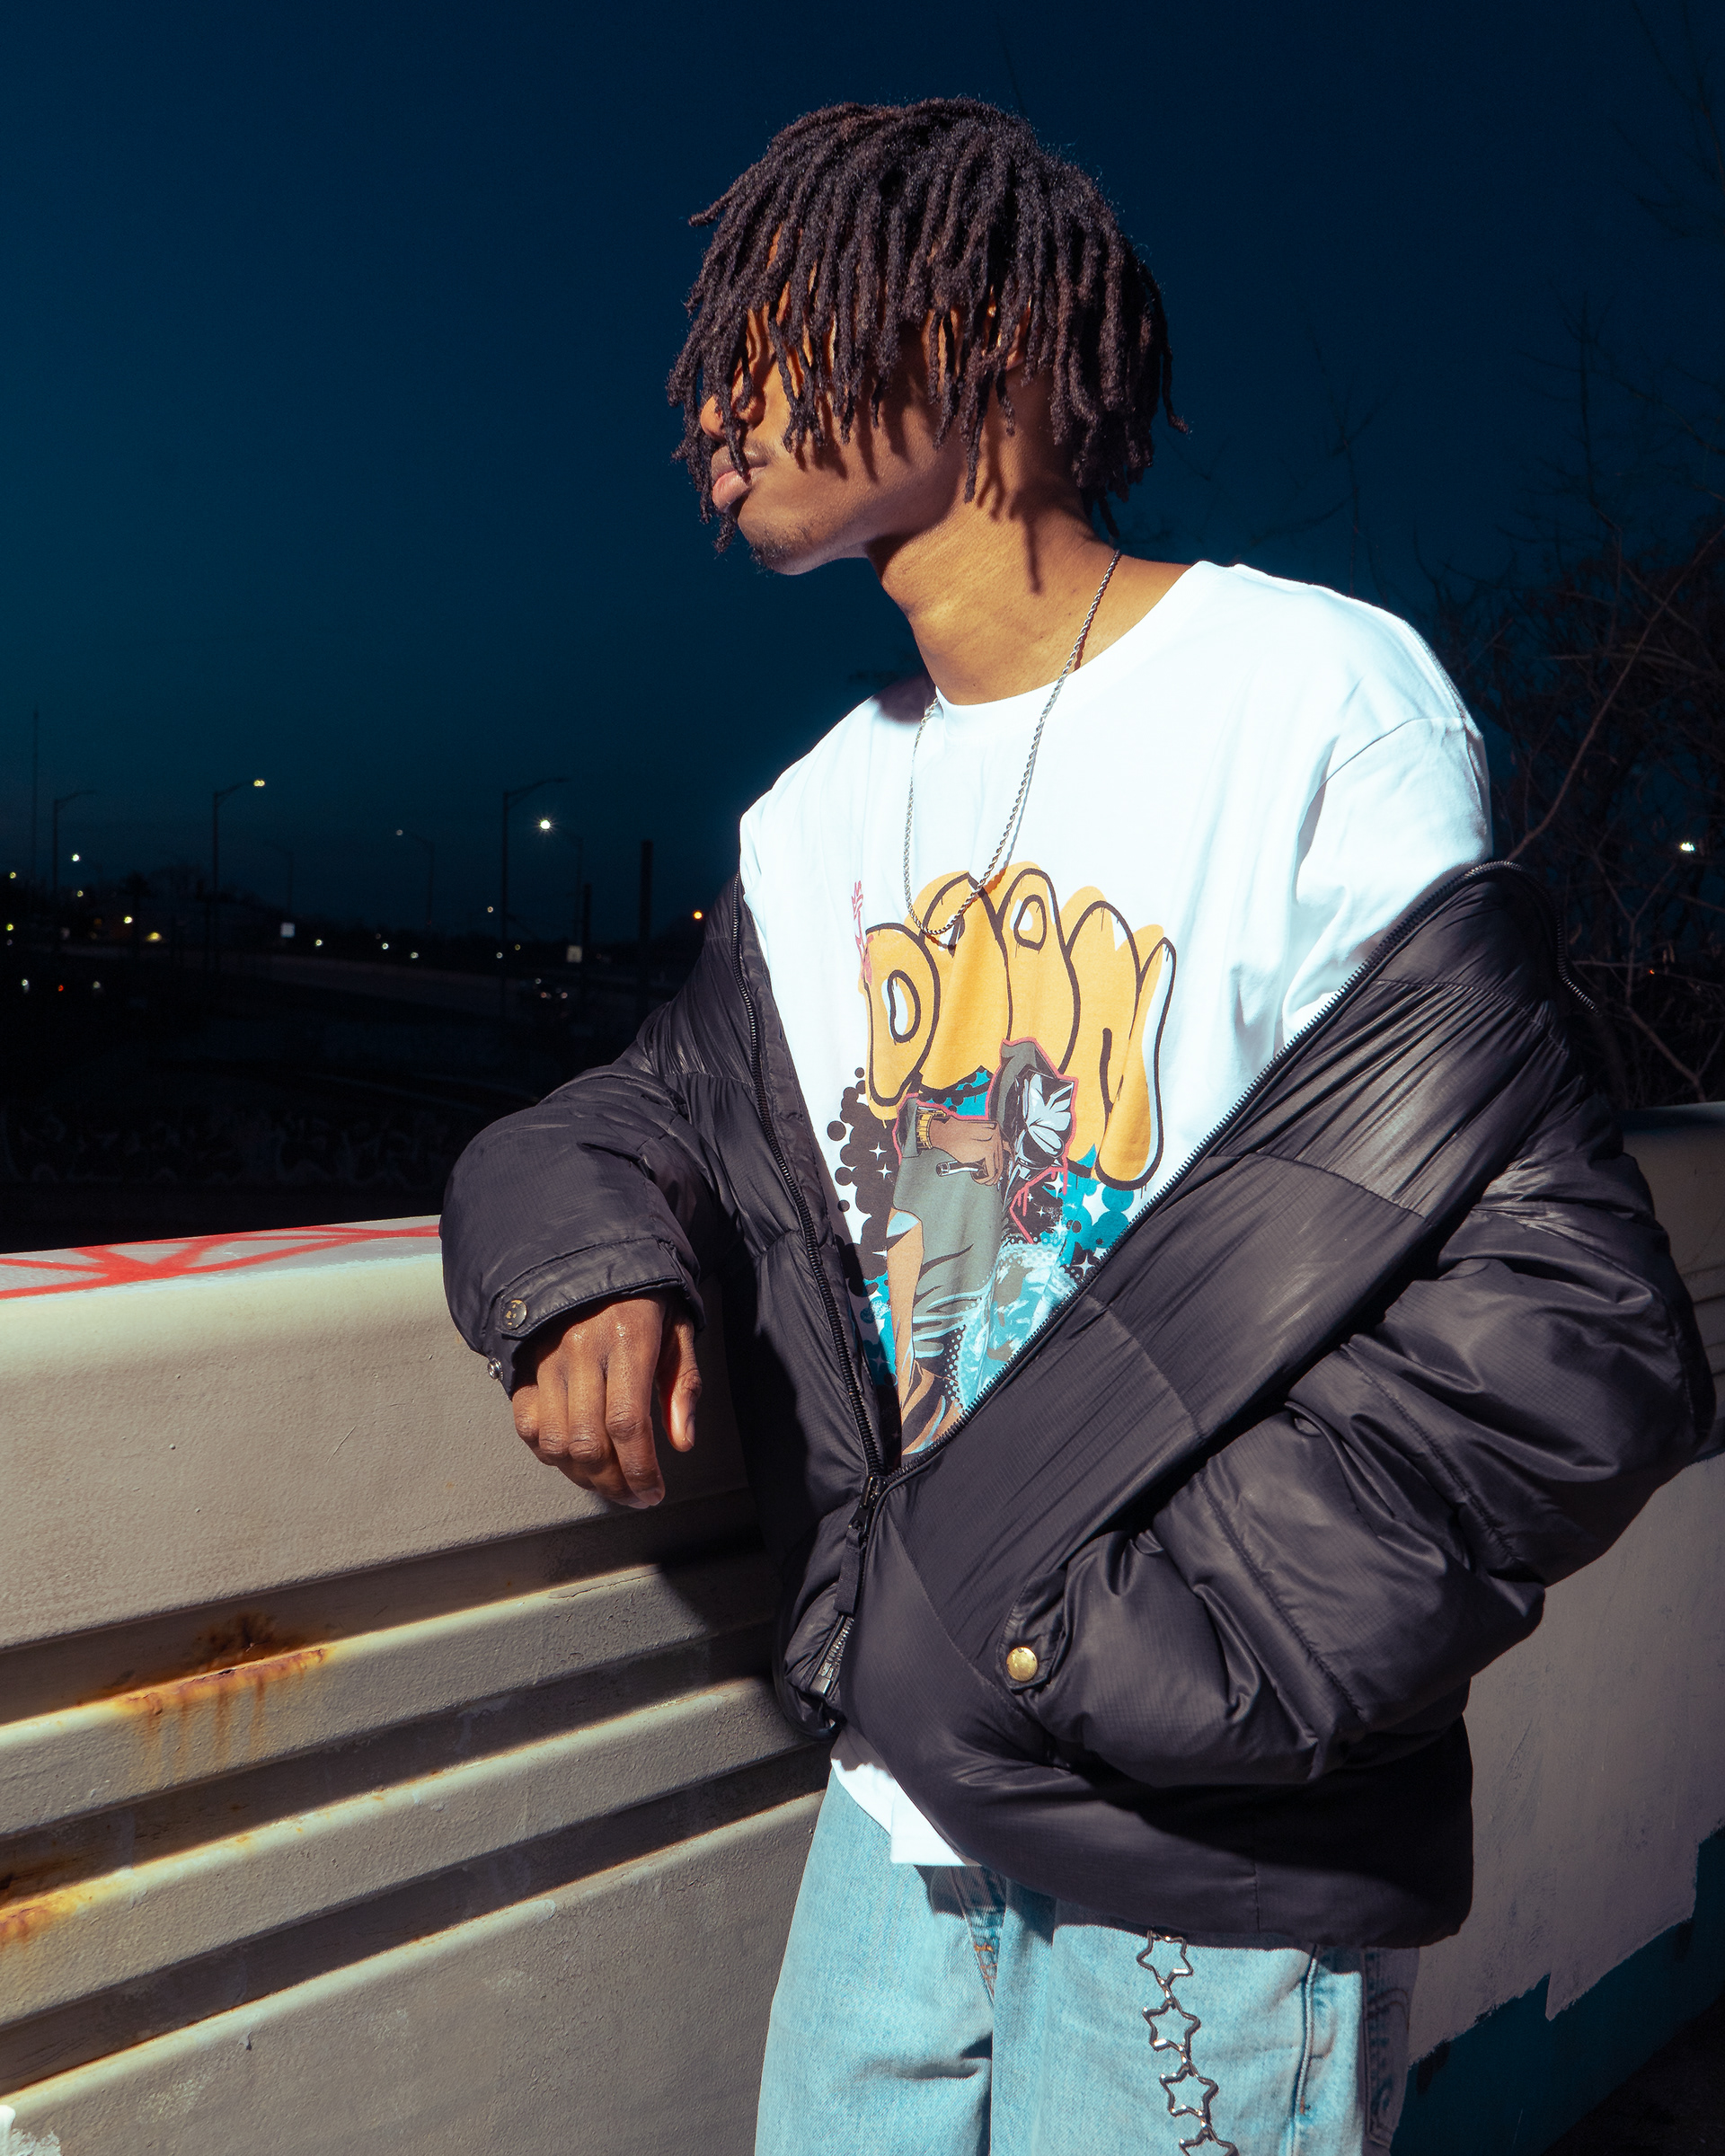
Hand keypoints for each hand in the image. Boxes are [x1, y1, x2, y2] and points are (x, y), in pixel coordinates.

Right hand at [510, 1290, 698, 1507]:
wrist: (589, 1258)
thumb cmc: (642, 1299)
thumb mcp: (677, 1331)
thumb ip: (683, 1386)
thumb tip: (682, 1441)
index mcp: (627, 1338)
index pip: (627, 1424)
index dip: (640, 1470)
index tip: (654, 1493)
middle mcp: (581, 1351)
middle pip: (589, 1443)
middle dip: (615, 1484)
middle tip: (635, 1496)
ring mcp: (547, 1361)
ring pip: (556, 1443)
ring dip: (584, 1477)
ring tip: (609, 1483)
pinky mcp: (525, 1369)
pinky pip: (528, 1428)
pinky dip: (550, 1455)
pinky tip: (575, 1459)